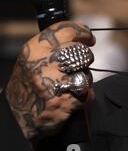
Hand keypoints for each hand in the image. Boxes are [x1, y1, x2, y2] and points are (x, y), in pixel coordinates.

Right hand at [3, 21, 95, 140]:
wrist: (15, 120)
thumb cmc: (28, 87)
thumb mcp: (31, 60)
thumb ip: (52, 47)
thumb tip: (78, 34)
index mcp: (34, 50)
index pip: (66, 30)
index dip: (82, 32)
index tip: (88, 37)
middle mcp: (43, 63)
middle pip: (81, 52)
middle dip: (83, 60)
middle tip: (75, 68)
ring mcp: (54, 83)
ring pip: (87, 73)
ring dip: (83, 80)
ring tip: (68, 87)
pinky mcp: (66, 100)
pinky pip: (88, 93)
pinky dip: (84, 97)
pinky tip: (70, 100)